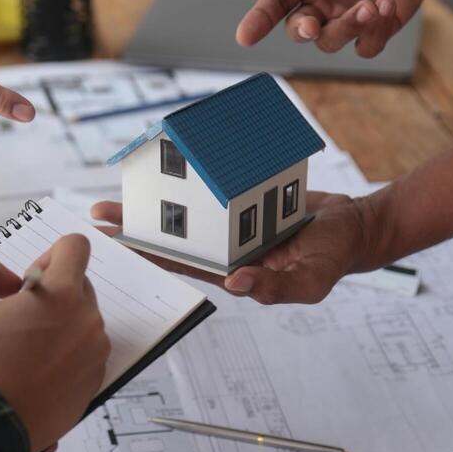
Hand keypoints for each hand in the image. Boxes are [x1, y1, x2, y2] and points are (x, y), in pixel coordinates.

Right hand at [0, 235, 110, 451]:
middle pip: (80, 284)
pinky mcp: (96, 376)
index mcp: (63, 295)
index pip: (76, 246)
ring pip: (83, 318)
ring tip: (27, 347)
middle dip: (53, 292)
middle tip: (21, 317)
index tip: (32, 278)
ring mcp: (96, 350)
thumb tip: (4, 274)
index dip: (52, 254)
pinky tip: (38, 368)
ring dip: (61, 323)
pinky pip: (86, 350)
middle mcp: (88, 319)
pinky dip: (67, 351)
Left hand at [91, 193, 366, 305]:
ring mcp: (235, 217)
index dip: (149, 254)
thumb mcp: (310, 281)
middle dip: (139, 226)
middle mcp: (228, 244)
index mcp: (235, 269)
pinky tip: (171, 163)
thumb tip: (234, 284)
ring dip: (157, 198)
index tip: (118, 243)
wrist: (354, 225)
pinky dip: (194, 174)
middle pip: (176, 235)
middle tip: (98, 214)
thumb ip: (274, 288)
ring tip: (122, 188)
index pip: (183, 263)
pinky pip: (215, 183)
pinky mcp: (247, 193)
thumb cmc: (333, 259)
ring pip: (189, 207)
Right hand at [236, 0, 434, 57]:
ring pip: (332, 42)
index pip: (274, 3)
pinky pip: (366, 46)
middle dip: (304, 32)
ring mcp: (347, 18)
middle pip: (299, 31)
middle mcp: (321, 4)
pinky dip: (376, 32)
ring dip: (348, 28)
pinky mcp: (376, 28)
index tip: (244, 37)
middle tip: (314, 25)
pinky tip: (388, 4)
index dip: (258, 21)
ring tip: (372, 5)